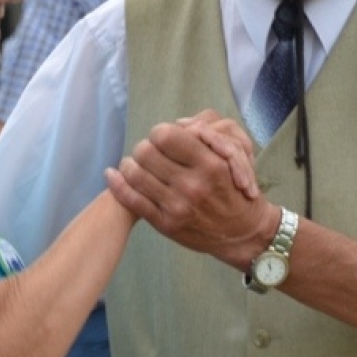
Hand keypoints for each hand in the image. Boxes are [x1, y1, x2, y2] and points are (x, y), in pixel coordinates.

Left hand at [105, 115, 275, 268]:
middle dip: (144, 147)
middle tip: (149, 152)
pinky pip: (131, 199)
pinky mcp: (166, 224)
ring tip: (134, 164)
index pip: (166, 134)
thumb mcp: (231, 161)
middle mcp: (193, 185)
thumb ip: (205, 140)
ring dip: (129, 164)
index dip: (161, 132)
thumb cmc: (236, 192)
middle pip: (145, 151)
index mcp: (211, 165)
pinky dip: (116, 184)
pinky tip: (112, 174)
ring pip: (134, 173)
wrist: (243, 233)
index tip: (164, 138)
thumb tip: (176, 124)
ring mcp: (177, 206)